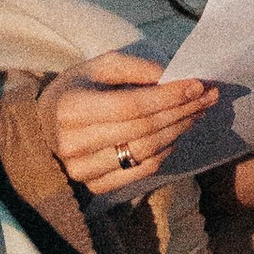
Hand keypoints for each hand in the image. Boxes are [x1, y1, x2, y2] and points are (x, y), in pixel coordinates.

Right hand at [44, 52, 213, 196]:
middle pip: (142, 129)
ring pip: (145, 151)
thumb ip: (132, 67)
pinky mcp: (95, 186)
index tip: (197, 85)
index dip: (168, 96)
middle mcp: (74, 143)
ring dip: (178, 131)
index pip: (131, 105)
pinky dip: (165, 152)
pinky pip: (141, 171)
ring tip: (197, 113)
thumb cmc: (76, 91)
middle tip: (208, 97)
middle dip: (181, 111)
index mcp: (70, 108)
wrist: (44, 128)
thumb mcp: (97, 67)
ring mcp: (83, 170)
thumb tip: (170, 77)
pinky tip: (177, 134)